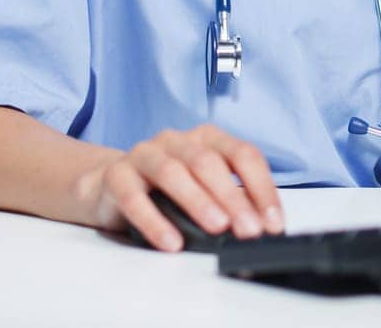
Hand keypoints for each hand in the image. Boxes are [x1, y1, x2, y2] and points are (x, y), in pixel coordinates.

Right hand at [83, 124, 283, 250]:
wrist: (108, 185)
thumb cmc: (165, 190)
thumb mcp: (204, 190)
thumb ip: (231, 202)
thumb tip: (262, 229)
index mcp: (206, 138)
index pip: (243, 155)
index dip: (262, 188)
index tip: (273, 222)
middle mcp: (177, 140)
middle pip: (209, 162)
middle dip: (233, 198)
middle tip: (249, 230)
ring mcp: (145, 154)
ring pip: (173, 172)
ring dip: (198, 201)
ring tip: (217, 227)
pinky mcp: (117, 175)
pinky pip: (135, 197)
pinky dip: (155, 221)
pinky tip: (171, 242)